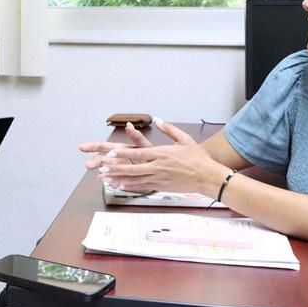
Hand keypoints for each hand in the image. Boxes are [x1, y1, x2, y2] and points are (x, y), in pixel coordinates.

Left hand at [84, 120, 225, 194]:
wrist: (207, 177)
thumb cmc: (197, 158)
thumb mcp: (184, 139)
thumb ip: (169, 129)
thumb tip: (158, 119)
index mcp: (161, 154)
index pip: (138, 153)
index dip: (123, 154)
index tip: (110, 153)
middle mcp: (157, 167)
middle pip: (132, 168)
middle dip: (114, 168)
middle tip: (100, 167)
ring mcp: (158, 178)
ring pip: (133, 179)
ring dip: (117, 178)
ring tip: (103, 177)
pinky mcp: (160, 187)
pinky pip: (141, 187)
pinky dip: (128, 186)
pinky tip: (118, 186)